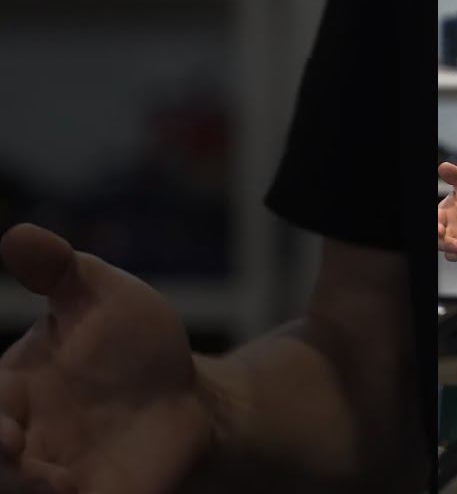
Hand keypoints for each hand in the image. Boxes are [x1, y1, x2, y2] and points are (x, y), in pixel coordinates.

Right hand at [0, 224, 212, 493]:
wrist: (193, 396)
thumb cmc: (134, 345)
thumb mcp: (103, 296)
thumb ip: (60, 271)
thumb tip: (18, 234)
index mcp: (11, 394)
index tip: (5, 430)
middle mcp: (25, 444)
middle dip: (3, 468)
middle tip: (20, 457)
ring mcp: (60, 481)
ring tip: (62, 485)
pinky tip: (88, 493)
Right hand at [437, 162, 456, 268]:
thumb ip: (456, 177)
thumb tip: (443, 167)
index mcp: (443, 215)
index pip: (433, 222)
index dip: (434, 227)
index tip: (439, 228)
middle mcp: (448, 232)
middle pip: (439, 243)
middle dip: (445, 244)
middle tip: (456, 243)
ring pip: (451, 255)